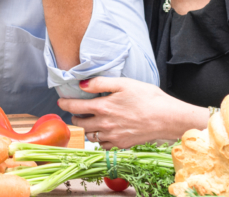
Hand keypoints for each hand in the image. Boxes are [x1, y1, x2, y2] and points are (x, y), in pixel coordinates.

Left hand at [57, 77, 207, 149]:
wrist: (167, 118)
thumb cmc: (148, 98)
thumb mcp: (124, 83)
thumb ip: (101, 83)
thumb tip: (82, 84)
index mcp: (103, 107)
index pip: (75, 107)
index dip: (65, 104)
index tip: (61, 102)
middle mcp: (104, 124)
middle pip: (80, 123)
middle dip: (76, 117)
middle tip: (78, 111)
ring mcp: (113, 136)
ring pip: (90, 136)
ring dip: (87, 129)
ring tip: (90, 122)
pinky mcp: (122, 144)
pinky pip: (104, 145)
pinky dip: (100, 140)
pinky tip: (105, 133)